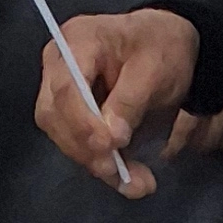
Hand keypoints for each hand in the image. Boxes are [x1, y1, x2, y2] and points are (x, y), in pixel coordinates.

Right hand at [35, 6, 200, 197]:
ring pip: (64, 137)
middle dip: (86, 148)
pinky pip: (79, 146)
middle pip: (54, 114)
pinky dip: (104, 167)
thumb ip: (130, 100)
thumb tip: (112, 137)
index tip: (110, 146)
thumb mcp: (155, 68)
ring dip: (97, 164)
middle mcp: (60, 65)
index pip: (65, 86)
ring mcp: (63, 90)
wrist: (167, 48)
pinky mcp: (74, 115)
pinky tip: (131, 180)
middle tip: (121, 171)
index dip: (82, 121)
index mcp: (77, 41)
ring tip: (138, 181)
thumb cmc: (160, 48)